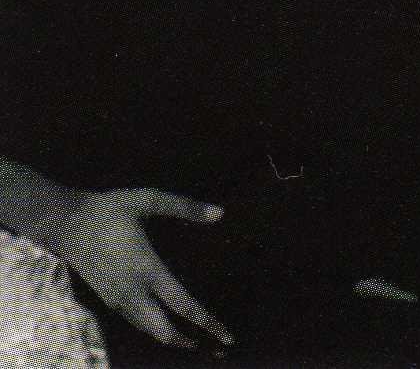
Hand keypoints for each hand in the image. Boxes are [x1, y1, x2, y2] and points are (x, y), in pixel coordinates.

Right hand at [37, 187, 232, 350]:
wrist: (66, 223)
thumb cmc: (109, 209)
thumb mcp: (148, 199)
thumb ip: (185, 207)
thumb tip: (221, 213)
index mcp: (146, 268)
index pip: (181, 304)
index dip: (205, 321)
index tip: (226, 335)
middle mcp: (132, 290)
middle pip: (163, 330)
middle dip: (191, 341)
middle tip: (219, 347)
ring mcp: (118, 297)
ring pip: (148, 330)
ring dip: (173, 338)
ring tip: (199, 342)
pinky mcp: (108, 298)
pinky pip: (136, 321)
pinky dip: (155, 330)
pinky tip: (169, 327)